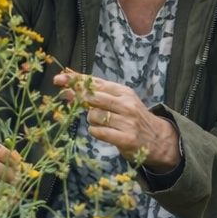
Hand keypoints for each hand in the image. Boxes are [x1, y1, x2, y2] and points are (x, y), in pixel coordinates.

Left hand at [53, 69, 180, 171]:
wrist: (157, 138)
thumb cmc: (133, 117)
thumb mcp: (120, 101)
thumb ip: (98, 94)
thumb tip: (69, 88)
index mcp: (124, 92)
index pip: (96, 83)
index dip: (76, 80)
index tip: (59, 79)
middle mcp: (126, 104)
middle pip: (93, 97)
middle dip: (77, 97)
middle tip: (69, 99)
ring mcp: (126, 122)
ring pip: (93, 116)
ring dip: (91, 119)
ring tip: (102, 122)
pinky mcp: (125, 138)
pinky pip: (98, 132)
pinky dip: (95, 132)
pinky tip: (103, 132)